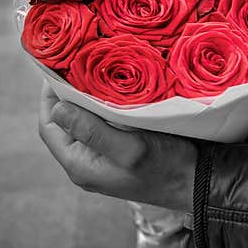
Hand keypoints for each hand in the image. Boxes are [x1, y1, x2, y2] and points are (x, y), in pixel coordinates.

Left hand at [38, 81, 196, 211]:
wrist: (198, 182)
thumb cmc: (166, 167)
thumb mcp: (129, 147)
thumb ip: (92, 131)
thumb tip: (58, 108)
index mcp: (81, 165)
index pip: (49, 127)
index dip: (49, 98)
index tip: (55, 70)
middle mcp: (86, 163)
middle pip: (63, 124)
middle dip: (66, 96)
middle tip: (75, 65)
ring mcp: (102, 158)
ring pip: (82, 123)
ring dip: (84, 100)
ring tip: (91, 73)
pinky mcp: (118, 151)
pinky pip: (100, 125)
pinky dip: (100, 107)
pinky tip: (110, 92)